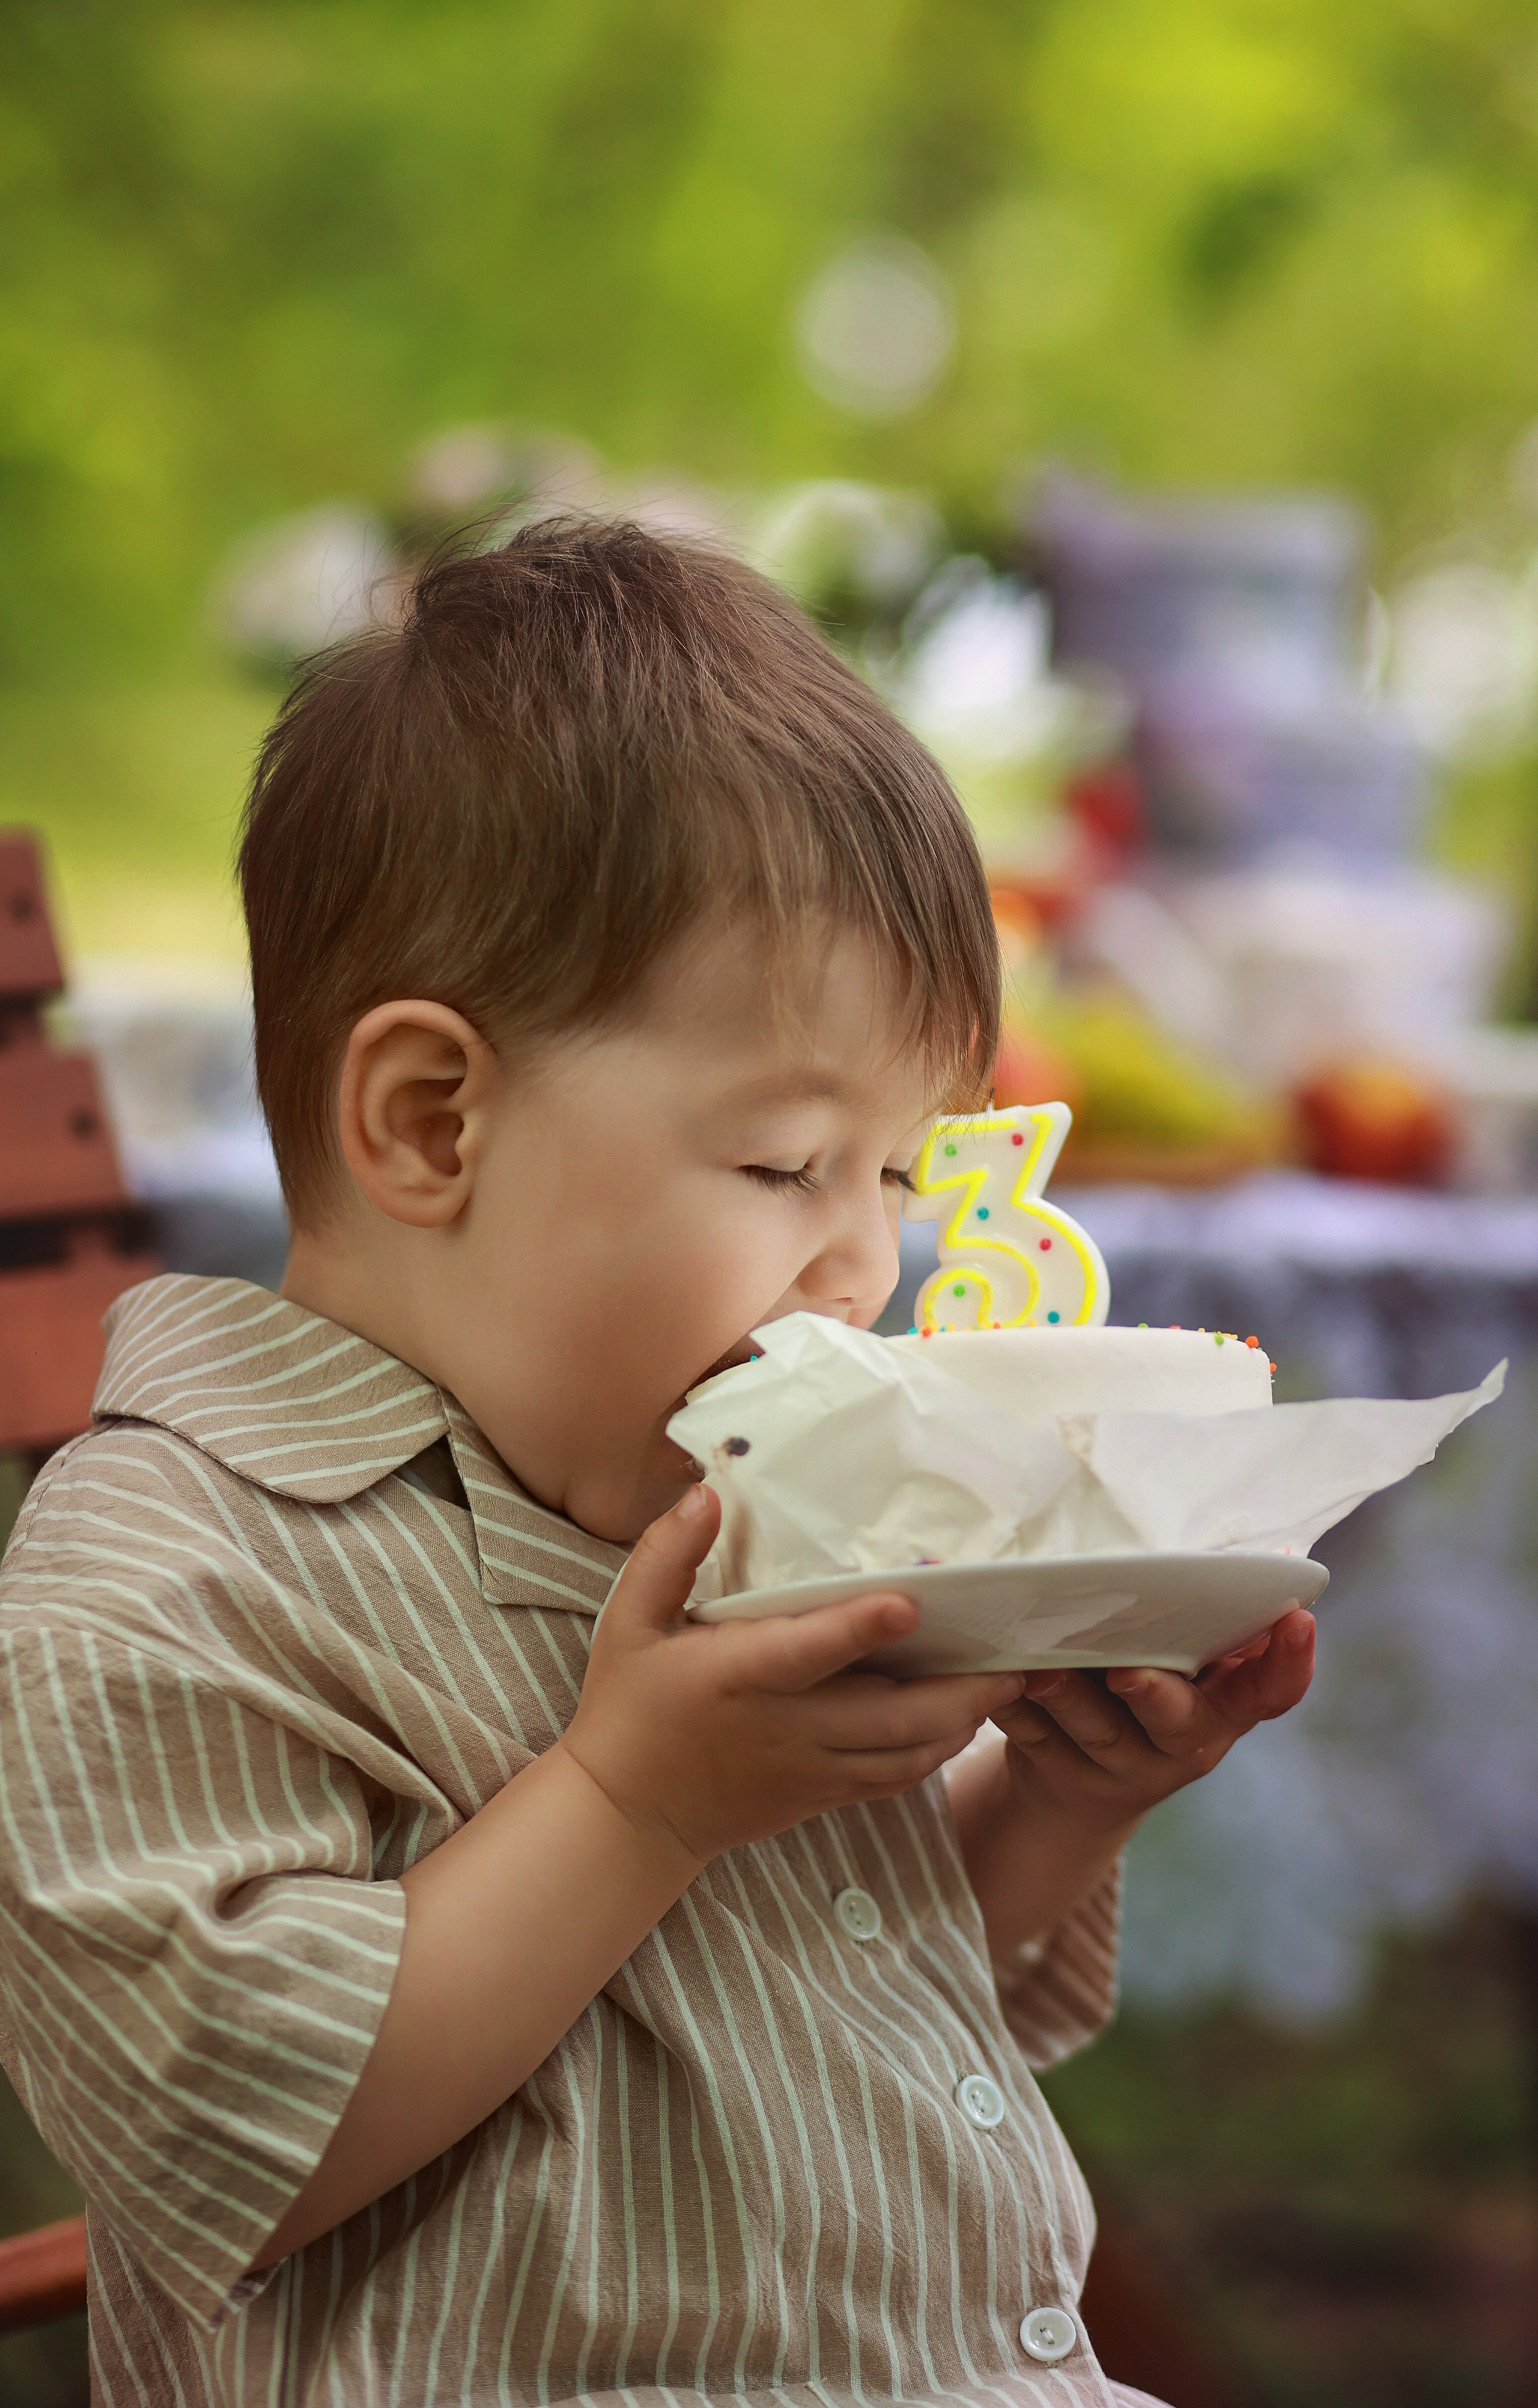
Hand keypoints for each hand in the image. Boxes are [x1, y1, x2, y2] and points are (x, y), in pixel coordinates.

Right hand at [561, 1485, 1022, 1866]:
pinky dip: (935, 1753)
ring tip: (1008, 1684)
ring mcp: (809, 1767)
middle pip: (889, 1715)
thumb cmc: (628, 1708)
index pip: (810, 1651)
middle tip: (1015, 1658)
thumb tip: (707, 1496)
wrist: (628, 1816)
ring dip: (961, 1721)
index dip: (861, 1628)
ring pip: (904, 1752)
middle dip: (959, 1690)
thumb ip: (667, 1556)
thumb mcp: (627, 1623)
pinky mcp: (820, 1795)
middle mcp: (785, 1726)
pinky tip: (962, 1722)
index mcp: (739, 1676)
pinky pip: (892, 1780)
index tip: (911, 1603)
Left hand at [994, 1607, 1316, 1831]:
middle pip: (1178, 1724)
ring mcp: (1119, 1767)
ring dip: (1069, 1699)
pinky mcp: (1057, 1771)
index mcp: (1224, 1708)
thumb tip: (1278, 1552)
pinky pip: (1033, 1739)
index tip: (1298, 1618)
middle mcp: (1181, 1746)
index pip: (1271, 1692)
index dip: (1288, 1662)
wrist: (1079, 1786)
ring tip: (1041, 1668)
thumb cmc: (1151, 1687)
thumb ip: (1223, 1618)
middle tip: (1129, 1671)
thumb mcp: (1193, 1661)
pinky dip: (1013, 1709)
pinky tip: (993, 1681)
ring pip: (1097, 1733)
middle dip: (1156, 1696)